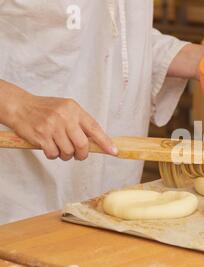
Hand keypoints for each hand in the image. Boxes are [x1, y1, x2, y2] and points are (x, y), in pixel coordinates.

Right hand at [0, 80, 116, 160]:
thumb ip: (81, 123)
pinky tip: (50, 147)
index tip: (113, 152)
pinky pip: (53, 154)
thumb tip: (97, 141)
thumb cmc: (46, 109)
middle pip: (82, 145)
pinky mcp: (41, 135)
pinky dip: (53, 155)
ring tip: (60, 148)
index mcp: (74, 109)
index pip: (94, 128)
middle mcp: (64, 117)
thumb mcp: (67, 109)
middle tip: (78, 155)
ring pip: (68, 151)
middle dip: (82, 154)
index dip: (105, 142)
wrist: (20, 106)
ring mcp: (52, 126)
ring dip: (66, 155)